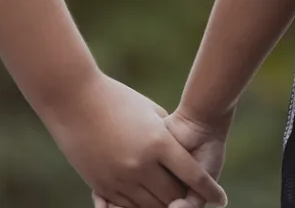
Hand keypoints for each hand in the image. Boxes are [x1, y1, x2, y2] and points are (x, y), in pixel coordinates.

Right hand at [50, 74, 226, 207]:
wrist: (73, 99)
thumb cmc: (115, 98)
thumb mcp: (148, 112)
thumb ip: (166, 135)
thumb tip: (180, 152)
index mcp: (158, 142)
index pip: (193, 176)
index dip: (210, 189)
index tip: (221, 199)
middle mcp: (141, 164)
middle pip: (174, 196)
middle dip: (186, 200)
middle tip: (194, 200)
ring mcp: (120, 177)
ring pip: (150, 207)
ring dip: (164, 207)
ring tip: (172, 204)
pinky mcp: (102, 184)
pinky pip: (127, 207)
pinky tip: (148, 204)